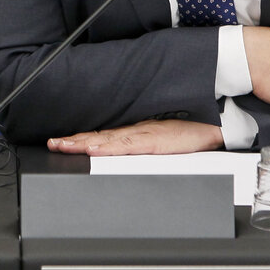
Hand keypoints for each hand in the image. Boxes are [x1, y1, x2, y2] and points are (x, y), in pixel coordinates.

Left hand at [47, 119, 224, 155]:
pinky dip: (109, 147)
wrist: (217, 120)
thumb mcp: (162, 136)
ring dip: (83, 143)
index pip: (101, 135)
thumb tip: (119, 148)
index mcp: (136, 130)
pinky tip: (95, 148)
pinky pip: (128, 144)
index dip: (78, 139)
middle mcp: (136, 130)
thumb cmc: (192, 127)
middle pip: (98, 136)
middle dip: (73, 141)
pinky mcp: (156, 140)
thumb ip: (141, 141)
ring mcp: (145, 134)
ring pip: (107, 140)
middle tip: (52, 144)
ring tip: (63, 146)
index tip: (59, 141)